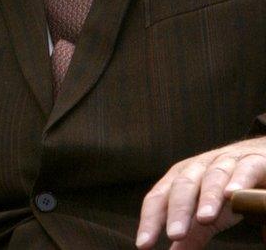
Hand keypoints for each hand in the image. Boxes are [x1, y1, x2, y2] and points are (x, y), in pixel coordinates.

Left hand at [136, 136, 265, 248]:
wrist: (259, 158)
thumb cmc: (227, 189)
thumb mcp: (208, 211)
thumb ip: (193, 232)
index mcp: (180, 179)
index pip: (159, 198)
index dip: (150, 220)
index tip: (144, 244)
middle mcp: (198, 168)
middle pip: (183, 186)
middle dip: (178, 210)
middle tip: (174, 234)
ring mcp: (225, 163)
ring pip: (213, 177)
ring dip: (208, 197)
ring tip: (205, 218)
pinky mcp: (252, 162)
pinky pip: (244, 169)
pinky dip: (238, 180)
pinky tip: (232, 194)